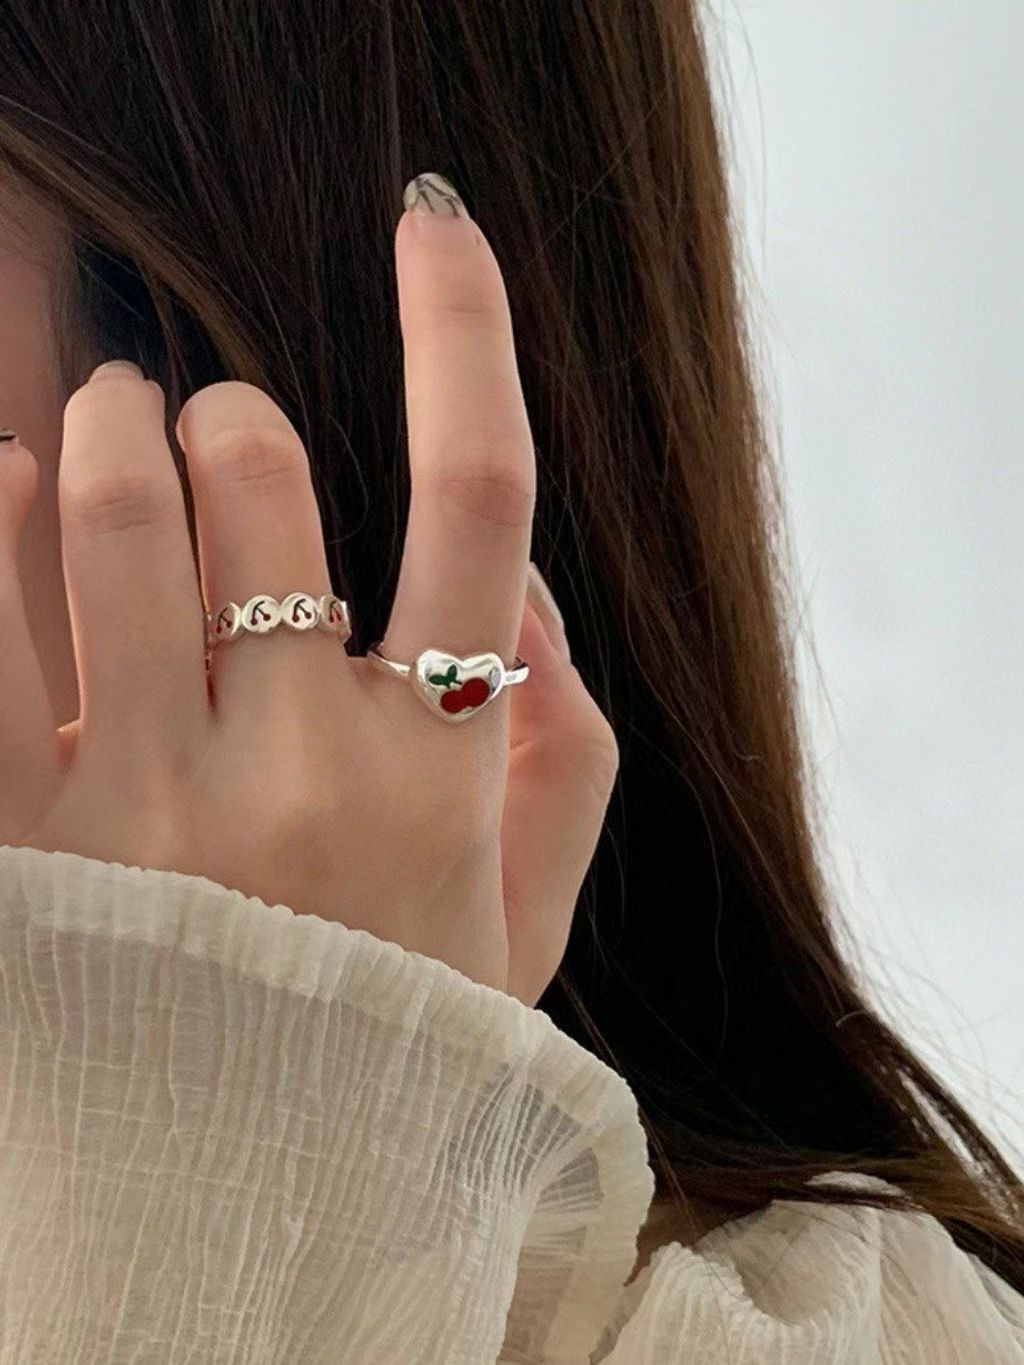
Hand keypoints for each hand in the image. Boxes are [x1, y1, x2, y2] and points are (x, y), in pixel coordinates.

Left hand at [0, 188, 618, 1006]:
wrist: (244, 1223)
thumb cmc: (403, 1052)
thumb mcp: (531, 920)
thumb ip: (562, 750)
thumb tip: (530, 595)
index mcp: (441, 775)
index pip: (480, 498)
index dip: (465, 335)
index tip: (438, 227)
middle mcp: (301, 771)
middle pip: (263, 475)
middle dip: (233, 417)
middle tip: (217, 423)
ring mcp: (147, 805)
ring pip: (109, 511)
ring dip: (113, 428)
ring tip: (113, 428)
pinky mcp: (22, 842)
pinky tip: (13, 486)